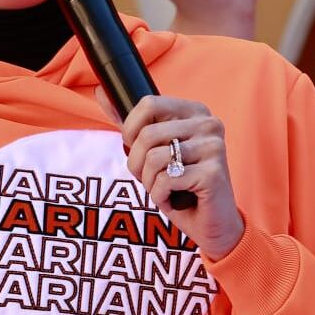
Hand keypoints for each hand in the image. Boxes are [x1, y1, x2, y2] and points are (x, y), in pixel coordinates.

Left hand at [122, 95, 243, 260]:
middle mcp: (209, 124)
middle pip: (147, 134)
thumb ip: (131, 122)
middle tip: (152, 178)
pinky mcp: (213, 173)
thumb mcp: (154, 150)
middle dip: (138, 164)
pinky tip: (176, 199)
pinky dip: (160, 196)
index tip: (138, 149)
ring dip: (149, 182)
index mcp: (196, 111)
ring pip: (153, 158)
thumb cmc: (180, 186)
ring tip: (165, 189)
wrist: (212, 223)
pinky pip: (165, 180)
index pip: (148, 103)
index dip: (131, 130)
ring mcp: (214, 147)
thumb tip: (100, 91)